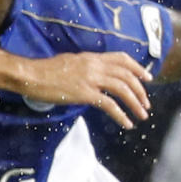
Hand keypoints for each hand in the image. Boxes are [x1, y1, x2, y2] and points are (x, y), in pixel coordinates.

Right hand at [19, 51, 150, 129]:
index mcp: (92, 58)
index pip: (122, 59)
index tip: (148, 78)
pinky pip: (109, 105)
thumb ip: (86, 67)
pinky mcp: (84, 94)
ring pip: (122, 89)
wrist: (32, 75)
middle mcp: (95, 66)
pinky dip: (121, 115)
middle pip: (127, 75)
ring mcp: (91, 79)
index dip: (138, 68)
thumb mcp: (71, 63)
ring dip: (135, 103)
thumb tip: (95, 75)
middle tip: (146, 104)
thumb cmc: (46, 71)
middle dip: (140, 91)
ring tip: (141, 115)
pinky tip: (127, 123)